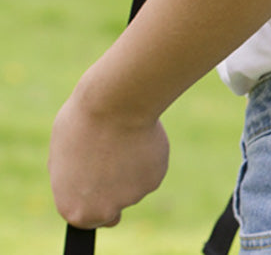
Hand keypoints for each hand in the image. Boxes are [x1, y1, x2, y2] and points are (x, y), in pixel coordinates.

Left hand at [49, 87, 169, 228]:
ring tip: (123, 136)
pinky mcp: (154, 179)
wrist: (116, 104)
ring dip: (131, 166)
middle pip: (113, 205)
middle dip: (115, 188)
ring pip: (134, 183)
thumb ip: (74, 176)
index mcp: (75, 208)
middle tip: (115, 158)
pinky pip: (151, 169)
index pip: (87, 218)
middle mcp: (103, 210)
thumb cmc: (84, 122)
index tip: (99, 183)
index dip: (93, 198)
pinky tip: (140, 135)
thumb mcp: (63, 153)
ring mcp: (131, 196)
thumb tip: (83, 178)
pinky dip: (148, 156)